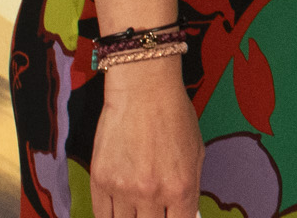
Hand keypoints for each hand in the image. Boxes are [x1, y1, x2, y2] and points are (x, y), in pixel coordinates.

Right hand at [91, 57, 203, 216]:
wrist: (143, 91)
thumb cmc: (174, 116)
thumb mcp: (196, 153)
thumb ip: (190, 187)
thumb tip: (184, 212)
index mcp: (181, 187)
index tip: (171, 217)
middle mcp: (152, 194)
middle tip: (153, 211)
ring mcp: (123, 190)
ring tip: (136, 209)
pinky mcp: (100, 181)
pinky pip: (101, 215)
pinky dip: (109, 216)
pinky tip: (117, 210)